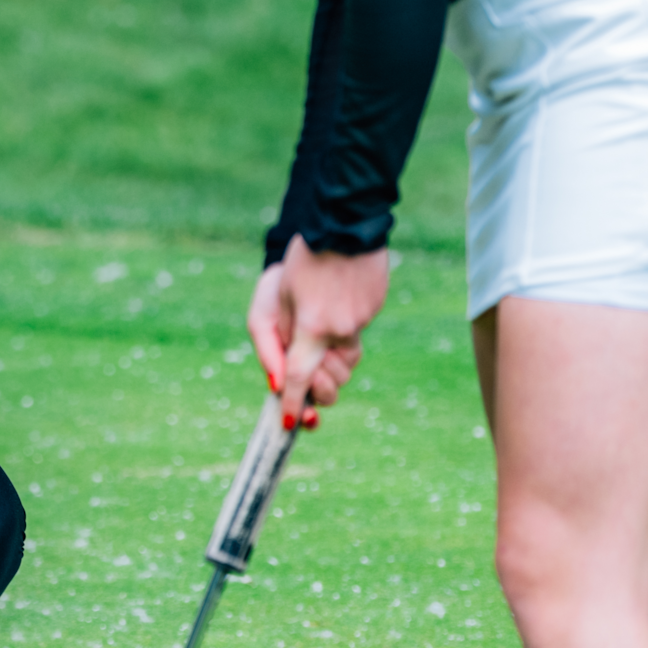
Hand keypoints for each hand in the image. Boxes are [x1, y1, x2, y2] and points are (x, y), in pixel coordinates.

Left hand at [246, 236, 390, 422]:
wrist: (342, 224)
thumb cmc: (299, 261)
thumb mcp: (275, 300)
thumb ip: (274, 342)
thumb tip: (277, 381)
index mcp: (311, 328)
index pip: (298, 378)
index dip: (292, 403)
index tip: (291, 422)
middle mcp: (340, 329)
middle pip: (331, 379)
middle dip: (318, 388)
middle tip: (307, 382)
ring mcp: (362, 320)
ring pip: (346, 360)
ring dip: (331, 360)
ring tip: (316, 330)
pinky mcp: (373, 309)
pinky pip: (355, 333)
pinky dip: (342, 330)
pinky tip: (334, 303)